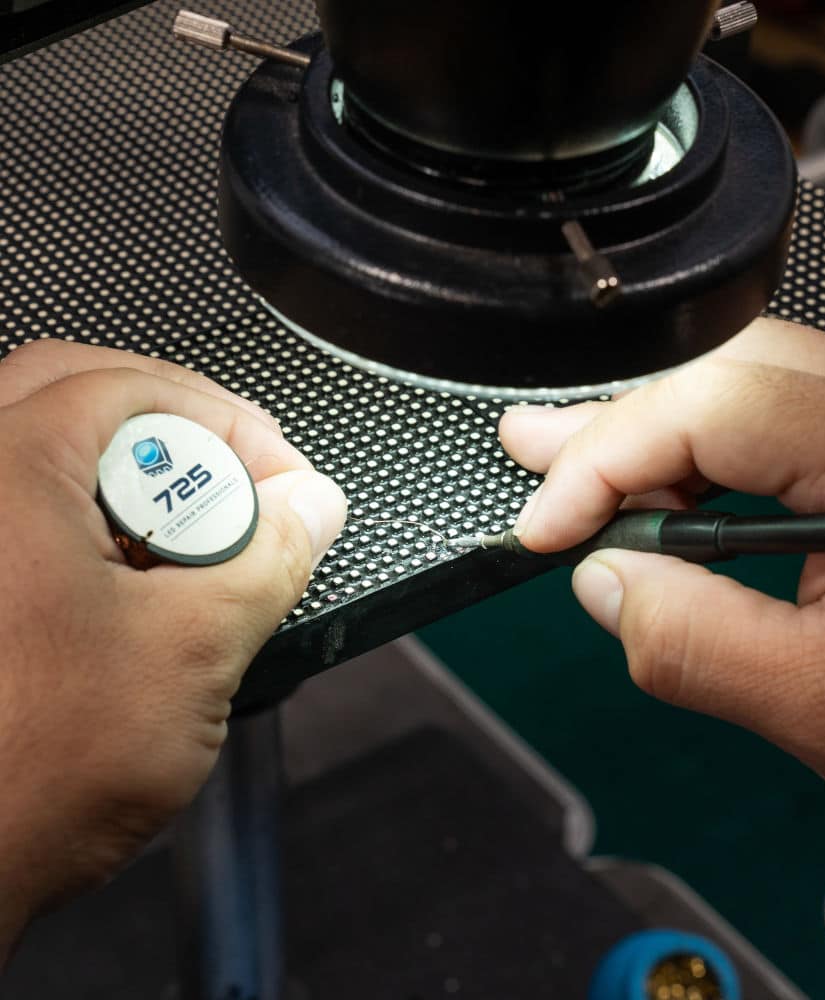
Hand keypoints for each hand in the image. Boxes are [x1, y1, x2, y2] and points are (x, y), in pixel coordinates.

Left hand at [0, 341, 345, 960]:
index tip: (280, 479)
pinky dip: (89, 521)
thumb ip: (270, 556)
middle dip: (174, 432)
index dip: (229, 423)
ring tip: (188, 542)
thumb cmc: (24, 775)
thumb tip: (311, 506)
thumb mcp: (194, 649)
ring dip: (131, 476)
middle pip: (76, 392)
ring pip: (47, 449)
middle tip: (233, 484)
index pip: (132, 387)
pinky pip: (25, 507)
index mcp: (4, 474)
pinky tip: (131, 582)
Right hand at [499, 318, 824, 838]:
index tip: (548, 527)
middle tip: (533, 452)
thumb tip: (606, 584)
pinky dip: (703, 449)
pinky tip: (663, 481)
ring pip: (742, 382)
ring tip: (575, 464)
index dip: (607, 458)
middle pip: (721, 370)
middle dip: (614, 424)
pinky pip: (777, 413)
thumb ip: (697, 642)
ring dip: (651, 431)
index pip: (711, 406)